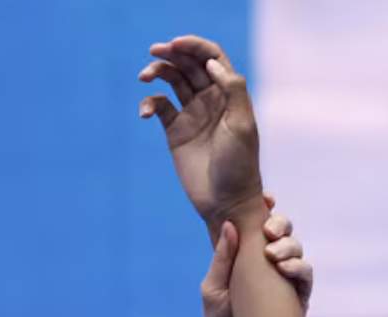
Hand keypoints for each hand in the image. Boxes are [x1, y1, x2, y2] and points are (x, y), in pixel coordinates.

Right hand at [139, 35, 263, 227]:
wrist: (226, 202)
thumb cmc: (240, 165)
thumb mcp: (243, 125)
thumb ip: (232, 89)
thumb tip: (211, 63)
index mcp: (229, 94)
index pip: (212, 57)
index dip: (194, 45)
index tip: (175, 44)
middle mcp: (210, 99)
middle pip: (189, 64)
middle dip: (172, 53)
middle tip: (155, 50)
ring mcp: (192, 114)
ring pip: (172, 80)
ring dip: (158, 71)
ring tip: (144, 76)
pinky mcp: (175, 131)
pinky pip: (159, 106)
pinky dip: (149, 103)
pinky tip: (145, 112)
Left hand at [205, 196, 311, 316]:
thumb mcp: (213, 289)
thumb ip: (222, 259)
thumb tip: (228, 225)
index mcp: (246, 257)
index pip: (258, 226)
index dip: (265, 209)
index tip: (266, 199)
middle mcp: (268, 264)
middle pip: (282, 232)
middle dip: (280, 224)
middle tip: (269, 229)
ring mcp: (285, 279)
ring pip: (296, 249)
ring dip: (288, 246)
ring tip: (274, 253)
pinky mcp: (299, 297)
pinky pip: (305, 275)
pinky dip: (298, 267)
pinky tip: (286, 267)